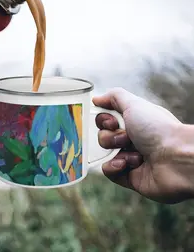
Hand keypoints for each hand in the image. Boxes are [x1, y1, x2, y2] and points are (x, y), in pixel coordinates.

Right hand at [93, 87, 193, 203]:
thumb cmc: (157, 128)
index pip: (106, 120)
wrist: (177, 157)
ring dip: (117, 151)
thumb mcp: (134, 104)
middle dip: (111, 136)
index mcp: (133, 122)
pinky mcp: (130, 177)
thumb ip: (114, 97)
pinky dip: (114, 167)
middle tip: (127, 137)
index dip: (104, 120)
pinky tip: (127, 165)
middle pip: (103, 136)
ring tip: (136, 154)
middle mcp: (132, 139)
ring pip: (105, 153)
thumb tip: (96, 99)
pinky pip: (108, 171)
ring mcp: (130, 158)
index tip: (113, 121)